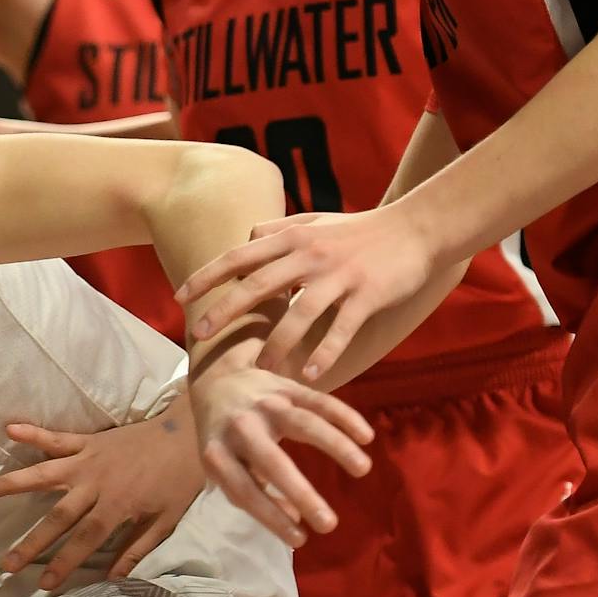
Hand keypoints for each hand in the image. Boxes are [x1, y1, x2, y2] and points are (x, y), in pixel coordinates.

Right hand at [0, 413, 204, 588]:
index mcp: (117, 506)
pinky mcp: (87, 441)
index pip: (85, 540)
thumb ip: (137, 549)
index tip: (43, 584)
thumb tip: (114, 579)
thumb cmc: (179, 480)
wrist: (189, 435)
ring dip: (10, 484)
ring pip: (43, 474)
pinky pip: (56, 438)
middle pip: (58, 516)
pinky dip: (33, 432)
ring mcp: (87, 460)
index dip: (64, 562)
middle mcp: (95, 484)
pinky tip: (8, 428)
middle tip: (6, 563)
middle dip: (31, 542)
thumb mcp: (166, 521)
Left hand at [182, 205, 441, 379]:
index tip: (180, 297)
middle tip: (200, 335)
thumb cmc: (362, 229)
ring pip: (300, 313)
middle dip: (226, 310)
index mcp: (293, 239)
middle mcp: (311, 256)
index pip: (240, 256)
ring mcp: (340, 275)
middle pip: (258, 284)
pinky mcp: (368, 294)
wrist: (417, 227)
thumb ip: (281, 229)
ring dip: (277, 342)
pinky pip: (341, 328)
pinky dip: (325, 352)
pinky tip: (310, 375)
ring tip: (260, 368)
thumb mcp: (316, 221)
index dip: (208, 276)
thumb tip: (248, 234)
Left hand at [189, 356, 374, 542]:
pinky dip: (345, 417)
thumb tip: (293, 523)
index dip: (271, 517)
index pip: (244, 492)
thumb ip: (254, 493)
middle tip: (329, 524)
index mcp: (217, 454)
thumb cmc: (225, 437)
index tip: (300, 539)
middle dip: (301, 493)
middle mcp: (240, 428)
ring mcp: (265, 404)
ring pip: (305, 424)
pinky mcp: (287, 387)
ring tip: (363, 469)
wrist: (216, 382)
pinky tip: (366, 437)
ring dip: (336, 446)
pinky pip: (320, 402)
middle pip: (273, 462)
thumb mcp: (226, 466)